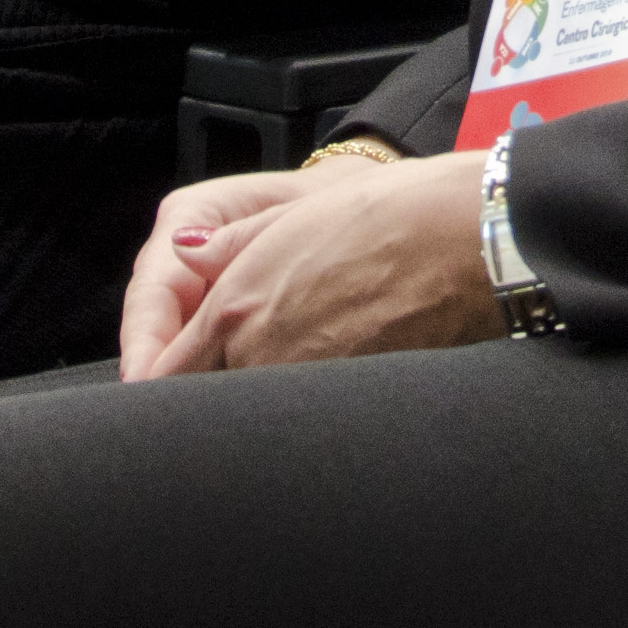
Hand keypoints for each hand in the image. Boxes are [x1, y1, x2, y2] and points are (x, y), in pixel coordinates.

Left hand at [123, 144, 500, 377]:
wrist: (469, 240)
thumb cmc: (391, 215)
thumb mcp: (295, 214)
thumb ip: (227, 245)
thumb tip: (185, 253)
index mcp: (236, 309)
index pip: (166, 375)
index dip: (158, 383)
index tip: (163, 382)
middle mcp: (262, 357)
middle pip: (209, 402)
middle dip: (209, 396)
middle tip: (229, 377)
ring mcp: (309, 386)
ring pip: (260, 409)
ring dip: (262, 398)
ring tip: (297, 363)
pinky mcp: (353, 401)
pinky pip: (309, 413)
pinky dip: (309, 405)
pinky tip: (336, 373)